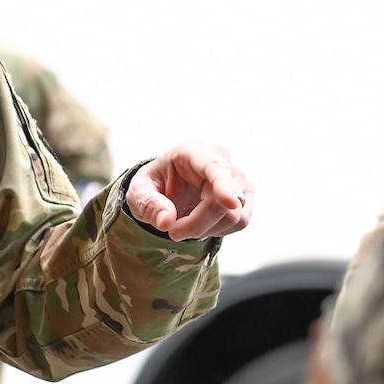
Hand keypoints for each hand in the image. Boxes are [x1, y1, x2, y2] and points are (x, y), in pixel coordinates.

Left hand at [125, 141, 253, 241]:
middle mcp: (220, 158)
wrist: (168, 187)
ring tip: (185, 225)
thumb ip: (148, 205)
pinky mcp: (246, 192)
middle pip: (222, 201)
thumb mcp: (138, 193)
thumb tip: (166, 221)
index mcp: (191, 151)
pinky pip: (241, 220)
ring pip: (234, 214)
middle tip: (173, 231)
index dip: (223, 185)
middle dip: (197, 224)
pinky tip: (203, 223)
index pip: (214, 167)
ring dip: (207, 229)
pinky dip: (219, 230)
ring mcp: (237, 175)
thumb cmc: (154, 185)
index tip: (229, 202)